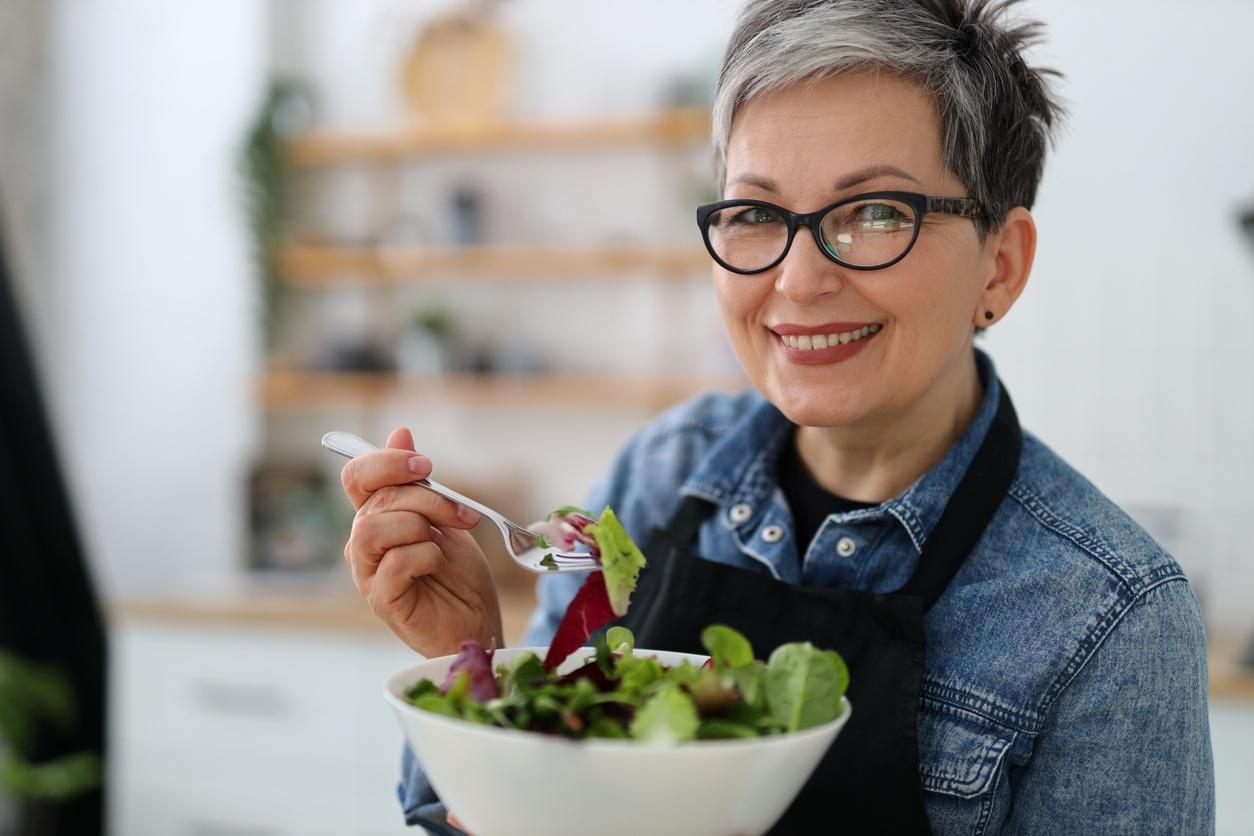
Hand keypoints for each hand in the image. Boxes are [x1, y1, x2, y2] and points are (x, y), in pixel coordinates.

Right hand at [340, 427, 502, 656]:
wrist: (478, 621)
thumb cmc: (458, 573)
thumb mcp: (444, 517)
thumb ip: (418, 482)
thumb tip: (400, 432)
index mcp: (376, 517)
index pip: (357, 476)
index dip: (386, 462)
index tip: (425, 466)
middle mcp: (363, 543)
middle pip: (377, 500)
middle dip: (427, 499)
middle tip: (459, 515)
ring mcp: (368, 573)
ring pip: (374, 528)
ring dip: (420, 526)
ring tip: (443, 543)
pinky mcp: (382, 599)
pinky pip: (394, 562)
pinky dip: (425, 555)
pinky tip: (438, 565)